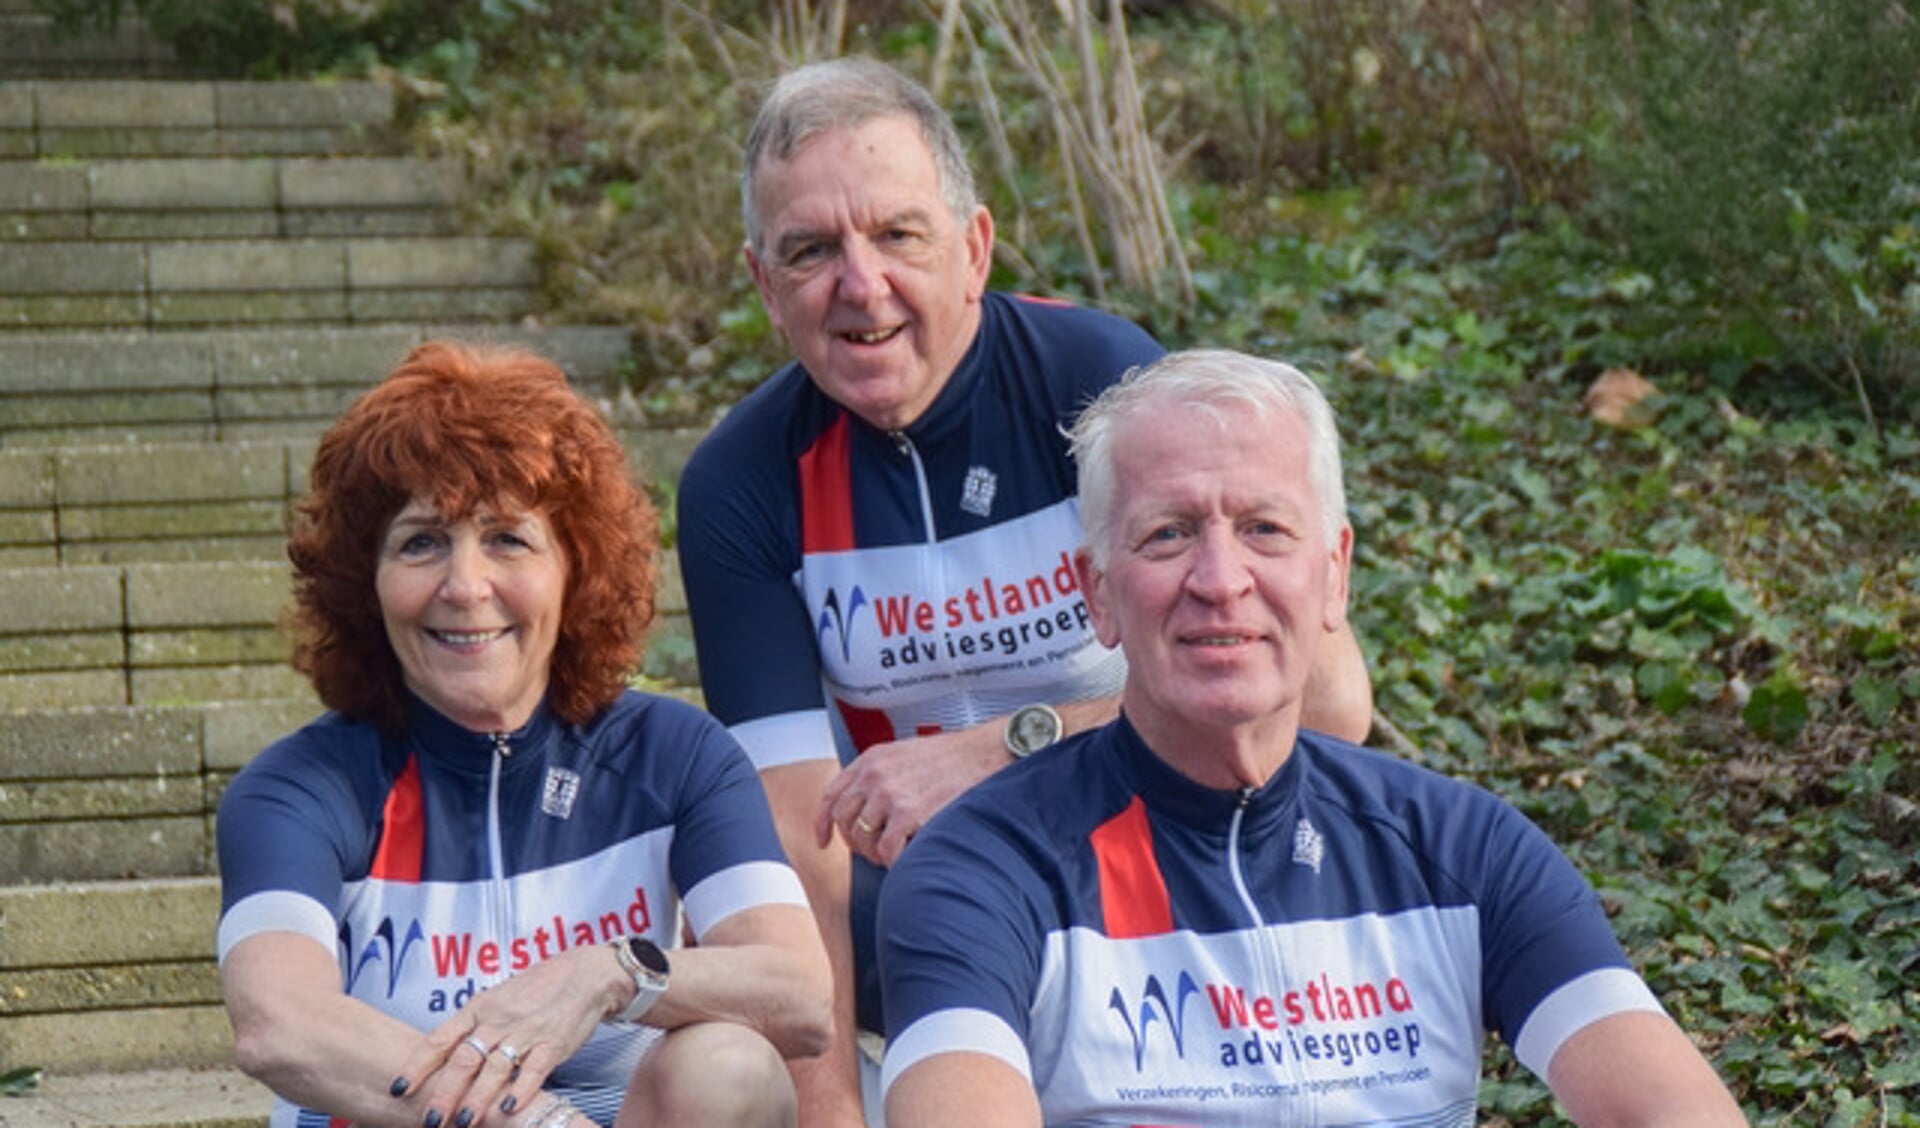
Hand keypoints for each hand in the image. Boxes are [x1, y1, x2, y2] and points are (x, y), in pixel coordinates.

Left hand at [393, 944, 621, 1126]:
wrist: (586, 974)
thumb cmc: (539, 989)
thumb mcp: (498, 1000)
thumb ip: (474, 1027)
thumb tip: (442, 1058)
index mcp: (480, 1008)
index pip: (442, 1038)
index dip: (419, 1064)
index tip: (399, 1088)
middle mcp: (499, 1021)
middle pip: (465, 1058)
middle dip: (444, 1092)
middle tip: (429, 1120)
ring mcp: (526, 1033)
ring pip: (495, 1068)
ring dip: (477, 1097)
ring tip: (463, 1122)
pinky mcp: (554, 1044)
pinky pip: (534, 1070)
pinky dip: (520, 1090)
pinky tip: (507, 1109)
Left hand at [814, 724, 1009, 865]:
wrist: (985, 752)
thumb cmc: (954, 756)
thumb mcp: (906, 754)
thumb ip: (883, 774)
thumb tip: (870, 805)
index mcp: (872, 760)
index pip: (831, 794)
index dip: (822, 822)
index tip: (823, 840)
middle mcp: (875, 776)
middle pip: (843, 820)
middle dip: (853, 842)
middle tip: (870, 852)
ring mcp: (889, 794)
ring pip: (862, 839)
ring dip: (874, 854)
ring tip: (892, 855)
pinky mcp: (909, 813)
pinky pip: (887, 850)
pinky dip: (894, 861)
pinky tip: (906, 858)